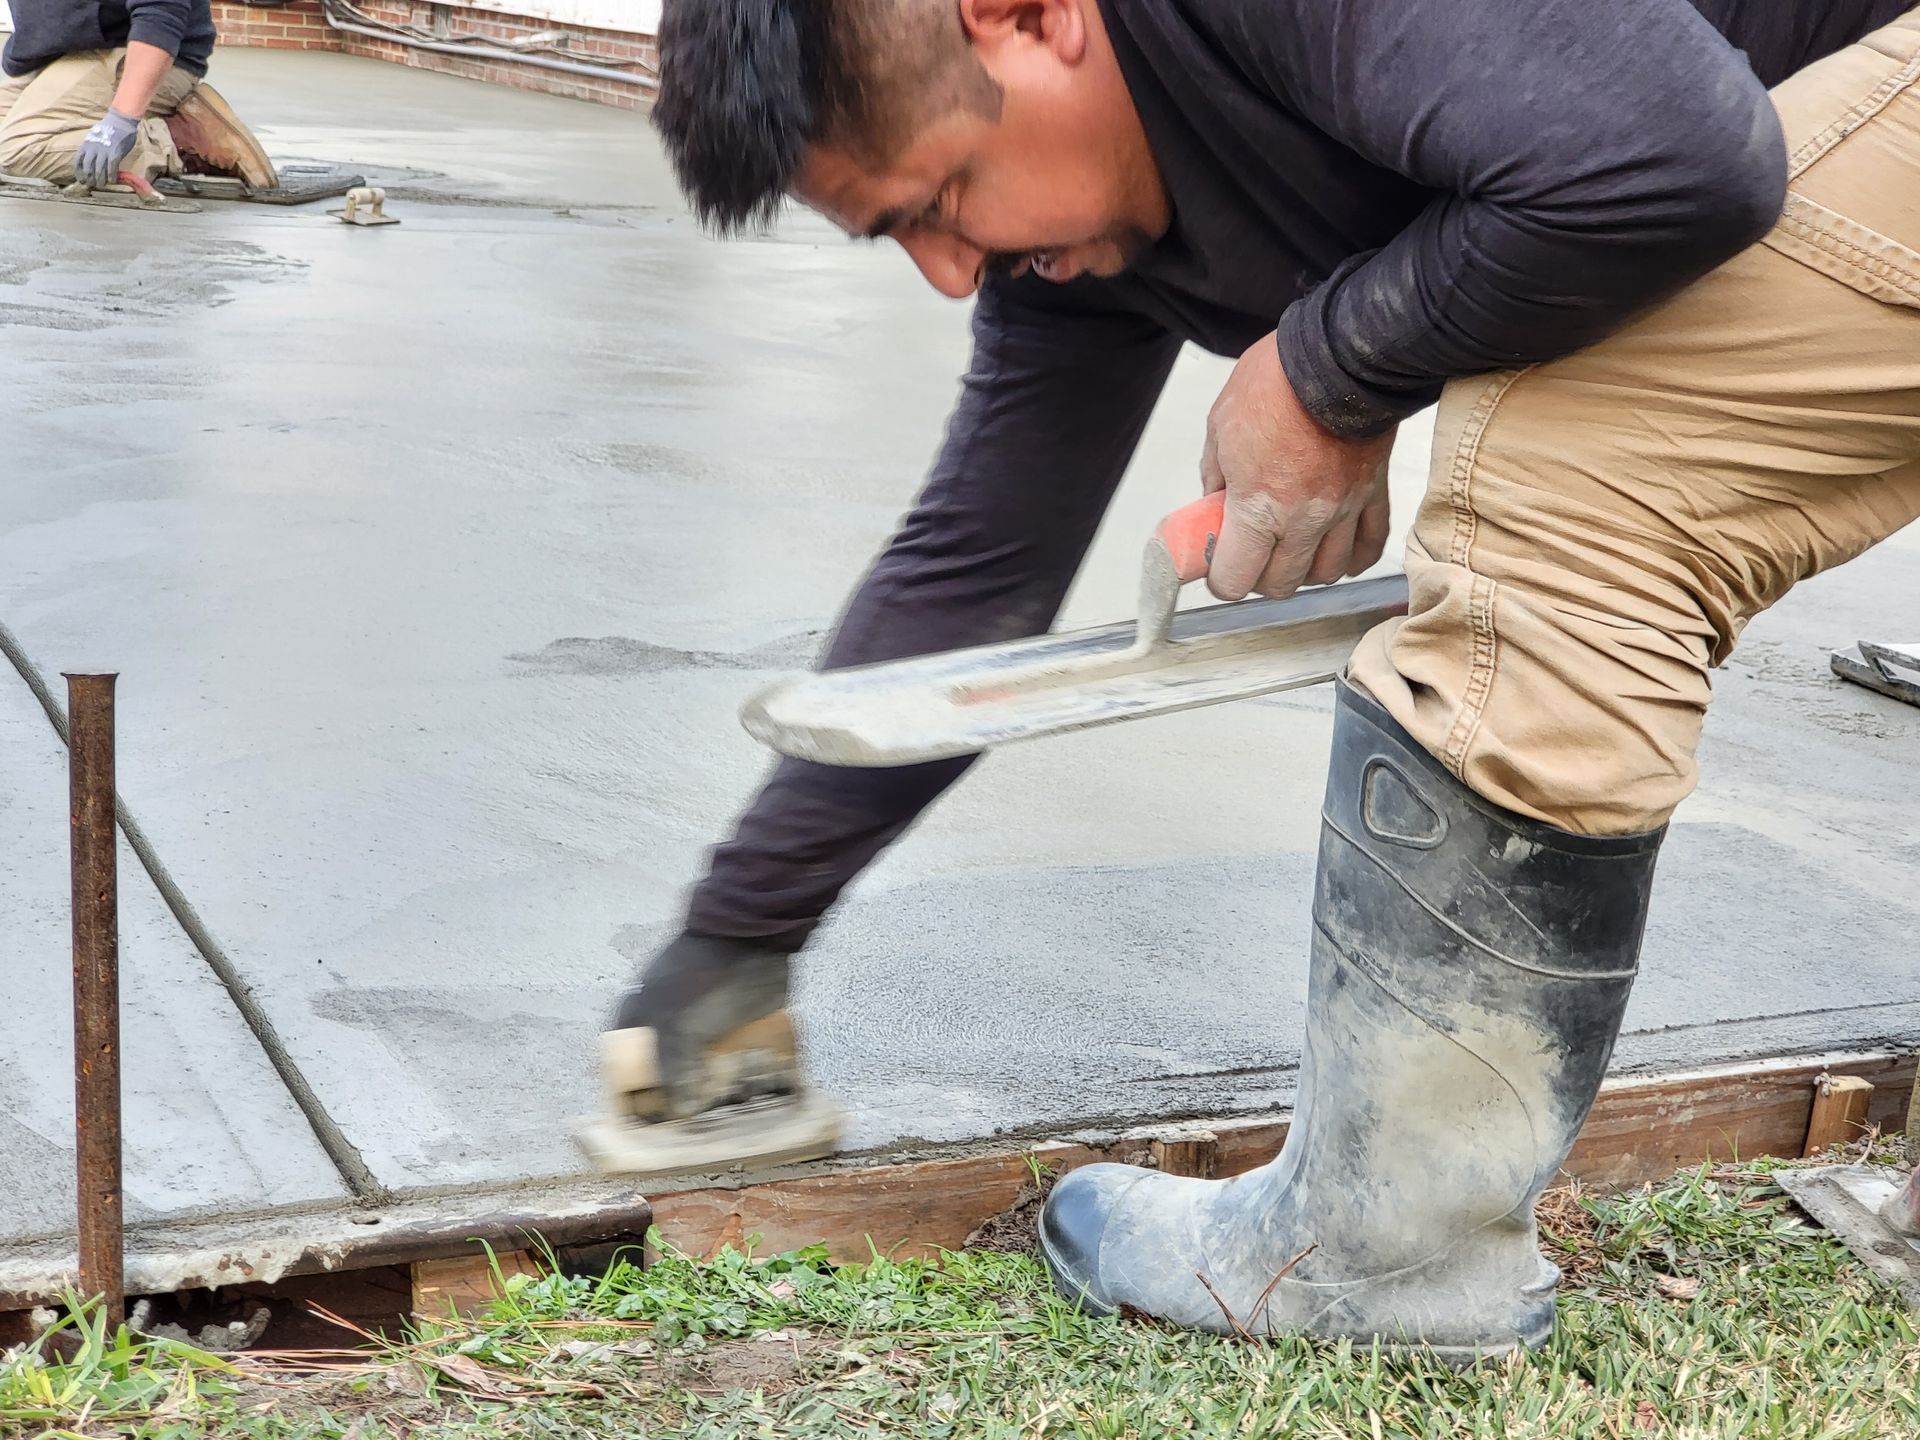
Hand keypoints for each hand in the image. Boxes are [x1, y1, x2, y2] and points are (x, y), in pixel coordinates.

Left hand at [74, 110, 140, 189]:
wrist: (120, 121)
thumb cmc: (108, 130)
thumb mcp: (94, 138)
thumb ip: (92, 149)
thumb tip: (92, 161)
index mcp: (85, 145)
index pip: (77, 162)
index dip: (78, 173)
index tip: (81, 181)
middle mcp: (92, 149)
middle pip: (87, 169)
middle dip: (89, 179)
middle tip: (93, 185)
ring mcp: (103, 151)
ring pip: (99, 170)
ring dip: (100, 180)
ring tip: (102, 185)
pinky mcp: (114, 153)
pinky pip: (111, 168)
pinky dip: (111, 176)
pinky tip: (112, 180)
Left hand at [1200, 335, 1394, 599]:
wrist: (1335, 355)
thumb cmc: (1274, 385)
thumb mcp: (1220, 429)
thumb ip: (1215, 478)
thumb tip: (1214, 507)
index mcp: (1258, 506)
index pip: (1236, 580)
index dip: (1221, 580)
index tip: (1218, 568)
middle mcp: (1303, 518)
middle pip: (1282, 584)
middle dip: (1260, 576)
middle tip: (1252, 553)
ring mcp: (1343, 510)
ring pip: (1326, 572)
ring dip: (1305, 569)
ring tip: (1291, 549)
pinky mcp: (1372, 494)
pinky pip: (1369, 546)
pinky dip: (1352, 558)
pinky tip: (1335, 550)